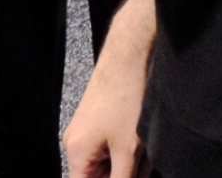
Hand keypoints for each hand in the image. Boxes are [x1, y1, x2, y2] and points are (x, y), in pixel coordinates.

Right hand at [63, 0, 155, 177]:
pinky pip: (116, 147)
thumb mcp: (128, 151)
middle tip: (142, 162)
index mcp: (76, 152)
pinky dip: (132, 150)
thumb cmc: (125, 97)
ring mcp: (90, 130)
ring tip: (145, 149)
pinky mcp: (102, 121)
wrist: (130, 57)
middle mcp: (77, 142)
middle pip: (100, 175)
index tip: (129, 175)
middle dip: (125, 173)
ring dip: (131, 163)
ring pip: (111, 162)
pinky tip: (145, 141)